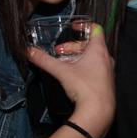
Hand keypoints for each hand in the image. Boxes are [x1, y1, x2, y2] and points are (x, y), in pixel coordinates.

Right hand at [28, 23, 115, 137]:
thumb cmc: (84, 88)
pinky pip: (95, 70)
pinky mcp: (106, 83)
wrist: (98, 112)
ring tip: (62, 64)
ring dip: (77, 58)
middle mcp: (106, 59)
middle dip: (73, 46)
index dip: (84, 26)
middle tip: (58, 52)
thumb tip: (29, 52)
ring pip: (92, 58)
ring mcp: (107, 72)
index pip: (95, 29)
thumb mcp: (61, 71)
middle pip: (90, 45)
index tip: (72, 27)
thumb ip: (44, 60)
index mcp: (99, 51)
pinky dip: (83, 68)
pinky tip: (72, 76)